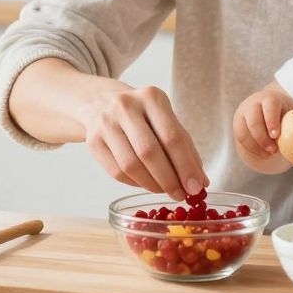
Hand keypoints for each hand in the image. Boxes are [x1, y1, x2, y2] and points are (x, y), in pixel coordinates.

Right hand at [82, 84, 207, 200]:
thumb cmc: (143, 115)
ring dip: (152, 185)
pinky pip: (117, 172)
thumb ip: (185, 148)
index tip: (195, 187)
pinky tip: (146, 183)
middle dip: (169, 179)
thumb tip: (200, 182)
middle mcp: (126, 106)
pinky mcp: (92, 141)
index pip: (172, 137)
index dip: (185, 166)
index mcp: (151, 97)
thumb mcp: (166, 120)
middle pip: (149, 152)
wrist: (101, 102)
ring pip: (131, 165)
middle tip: (180, 195)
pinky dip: (135, 184)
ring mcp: (105, 123)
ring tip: (164, 190)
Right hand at [232, 86, 292, 162]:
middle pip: (253, 120)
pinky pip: (241, 139)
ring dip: (256, 146)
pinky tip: (262, 155)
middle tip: (273, 150)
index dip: (271, 121)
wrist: (268, 111)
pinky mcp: (238, 125)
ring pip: (244, 131)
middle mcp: (254, 104)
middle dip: (262, 137)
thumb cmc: (287, 114)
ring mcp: (243, 114)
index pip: (269, 107)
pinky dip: (251, 149)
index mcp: (271, 98)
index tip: (276, 136)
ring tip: (269, 155)